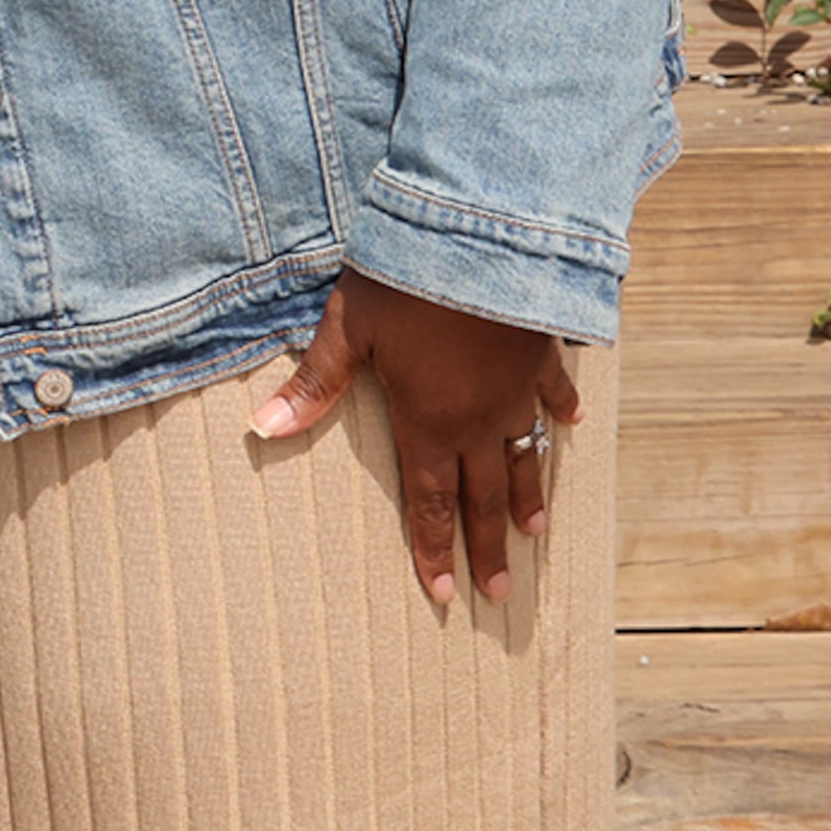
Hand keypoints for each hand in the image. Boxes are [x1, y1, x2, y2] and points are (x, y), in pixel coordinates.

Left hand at [253, 269, 584, 607]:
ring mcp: (515, 389)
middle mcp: (477, 418)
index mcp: (428, 421)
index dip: (433, 548)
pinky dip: (559, 412)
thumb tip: (261, 428)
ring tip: (532, 535)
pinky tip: (569, 426)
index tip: (441, 594)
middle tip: (499, 595)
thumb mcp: (346, 329)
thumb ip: (313, 384)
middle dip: (486, 547)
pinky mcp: (540, 354)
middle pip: (483, 496)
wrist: (478, 236)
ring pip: (524, 455)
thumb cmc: (401, 281)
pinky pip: (552, 392)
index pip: (430, 501)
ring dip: (528, 497)